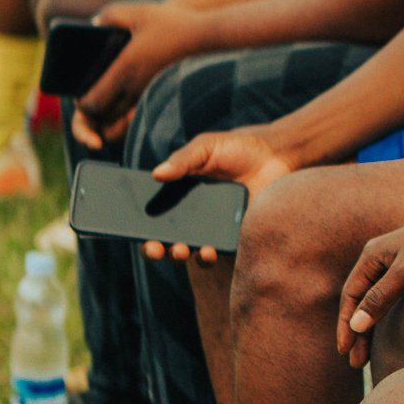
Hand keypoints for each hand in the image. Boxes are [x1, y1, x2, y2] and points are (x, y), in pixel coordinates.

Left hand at [73, 1, 197, 144]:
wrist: (205, 37)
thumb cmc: (171, 24)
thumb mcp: (138, 12)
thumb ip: (111, 16)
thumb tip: (94, 23)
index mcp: (124, 71)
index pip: (91, 104)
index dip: (81, 103)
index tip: (79, 92)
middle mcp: (134, 89)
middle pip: (103, 119)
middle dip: (91, 114)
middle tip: (89, 98)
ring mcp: (147, 95)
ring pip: (120, 122)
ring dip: (108, 117)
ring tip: (104, 102)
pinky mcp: (157, 95)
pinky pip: (135, 116)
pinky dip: (125, 115)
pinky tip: (124, 97)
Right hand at [141, 126, 294, 261]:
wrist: (275, 156)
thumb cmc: (236, 149)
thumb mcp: (205, 148)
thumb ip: (182, 160)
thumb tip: (155, 174)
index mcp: (180, 195)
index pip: (154, 215)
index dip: (140, 225)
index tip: (129, 229)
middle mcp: (194, 216)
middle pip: (166, 239)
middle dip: (156, 247)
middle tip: (155, 247)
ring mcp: (213, 229)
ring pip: (190, 251)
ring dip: (180, 254)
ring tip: (182, 249)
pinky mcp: (234, 237)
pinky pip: (218, 253)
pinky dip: (208, 256)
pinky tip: (208, 250)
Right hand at [336, 207, 403, 366]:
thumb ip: (380, 299)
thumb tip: (355, 326)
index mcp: (372, 253)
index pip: (350, 294)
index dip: (345, 324)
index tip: (345, 352)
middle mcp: (381, 256)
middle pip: (361, 298)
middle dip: (356, 331)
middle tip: (356, 362)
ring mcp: (399, 261)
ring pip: (377, 299)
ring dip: (371, 326)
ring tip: (368, 356)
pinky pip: (393, 296)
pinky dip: (386, 315)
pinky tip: (389, 331)